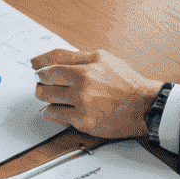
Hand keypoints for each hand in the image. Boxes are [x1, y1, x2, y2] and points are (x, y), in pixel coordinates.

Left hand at [30, 47, 160, 137]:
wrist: (144, 106)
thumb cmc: (126, 82)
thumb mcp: (104, 59)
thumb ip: (78, 57)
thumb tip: (53, 59)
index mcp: (87, 65)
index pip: (53, 60)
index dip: (39, 63)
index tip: (34, 65)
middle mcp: (82, 82)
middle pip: (44, 79)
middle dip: (41, 82)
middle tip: (44, 84)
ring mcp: (82, 102)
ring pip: (46, 97)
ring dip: (46, 97)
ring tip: (52, 97)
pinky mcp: (83, 121)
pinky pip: (55, 115)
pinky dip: (52, 112)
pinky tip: (59, 111)